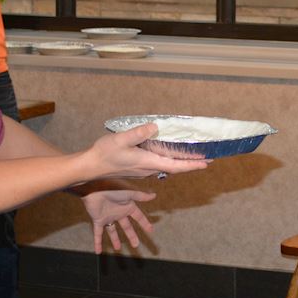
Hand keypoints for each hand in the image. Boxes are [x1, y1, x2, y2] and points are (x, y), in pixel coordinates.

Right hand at [83, 124, 208, 180]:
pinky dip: (169, 160)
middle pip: (174, 167)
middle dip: (191, 164)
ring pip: (166, 166)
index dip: (192, 165)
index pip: (175, 166)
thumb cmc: (104, 154)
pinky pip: (158, 164)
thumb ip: (138, 133)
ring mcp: (143, 170)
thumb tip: (154, 127)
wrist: (90, 166)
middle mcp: (148, 169)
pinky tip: (169, 153)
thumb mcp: (121, 140)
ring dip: (181, 162)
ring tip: (193, 156)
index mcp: (148, 162)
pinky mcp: (137, 168)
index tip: (206, 163)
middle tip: (207, 159)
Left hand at [84, 188, 157, 253]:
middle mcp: (118, 212)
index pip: (138, 217)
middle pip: (127, 227)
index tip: (151, 231)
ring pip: (113, 231)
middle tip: (136, 245)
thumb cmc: (112, 187)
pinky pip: (98, 233)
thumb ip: (141, 196)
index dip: (145, 224)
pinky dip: (97, 242)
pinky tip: (98, 251)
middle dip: (131, 236)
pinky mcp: (98, 220)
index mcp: (127, 206)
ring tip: (118, 249)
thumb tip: (154, 195)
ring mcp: (108, 217)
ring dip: (115, 240)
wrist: (94, 188)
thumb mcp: (129, 193)